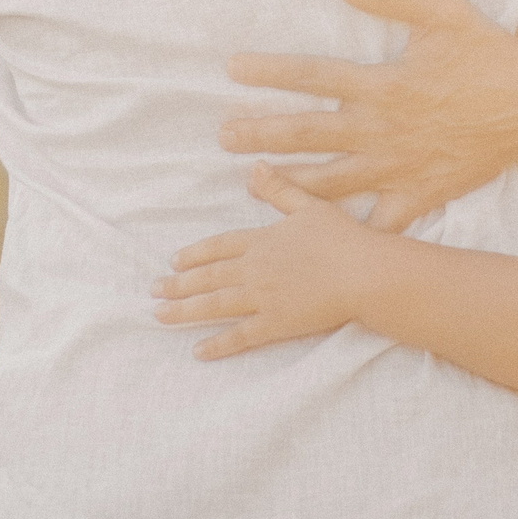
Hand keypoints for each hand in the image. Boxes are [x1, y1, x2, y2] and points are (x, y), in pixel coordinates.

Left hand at [152, 164, 384, 358]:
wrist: (363, 273)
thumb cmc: (343, 238)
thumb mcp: (309, 206)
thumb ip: (279, 189)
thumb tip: (254, 167)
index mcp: (262, 240)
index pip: (219, 246)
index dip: (195, 254)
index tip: (174, 261)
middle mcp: (255, 269)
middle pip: (209, 277)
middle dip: (178, 284)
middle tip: (154, 290)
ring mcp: (263, 298)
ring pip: (215, 305)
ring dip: (185, 311)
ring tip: (160, 316)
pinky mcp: (276, 324)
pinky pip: (240, 336)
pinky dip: (218, 344)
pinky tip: (198, 351)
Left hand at [219, 0, 517, 233]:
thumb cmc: (488, 52)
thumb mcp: (443, 10)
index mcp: (385, 84)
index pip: (314, 76)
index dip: (270, 72)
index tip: (232, 69)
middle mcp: (384, 129)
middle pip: (311, 133)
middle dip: (263, 134)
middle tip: (224, 136)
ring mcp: (400, 167)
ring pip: (333, 180)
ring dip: (290, 180)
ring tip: (252, 183)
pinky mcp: (420, 194)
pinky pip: (379, 219)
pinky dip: (351, 229)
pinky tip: (320, 237)